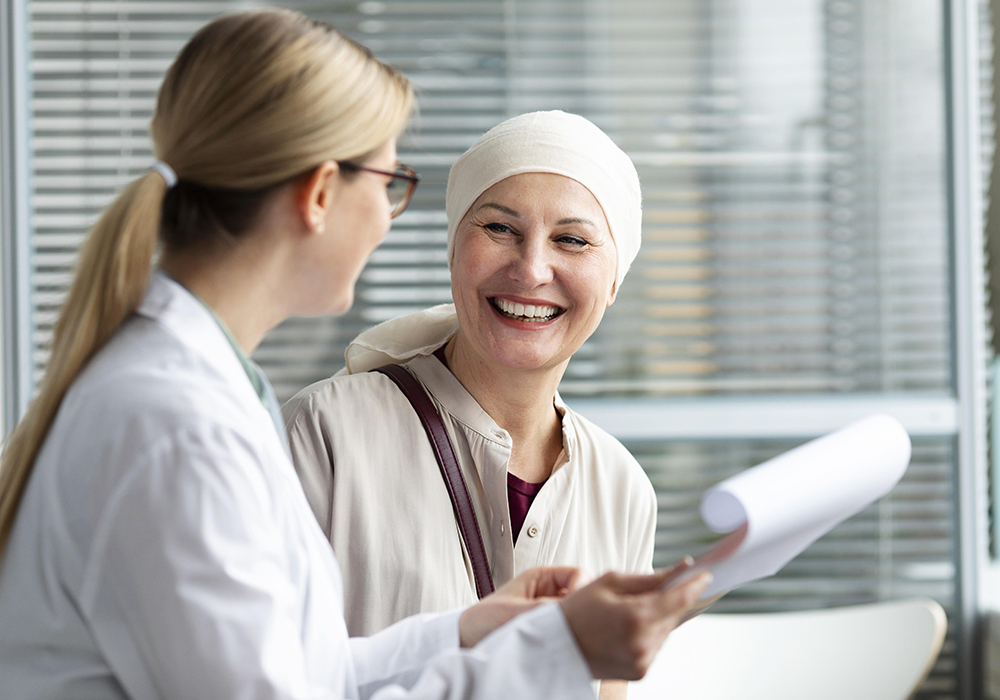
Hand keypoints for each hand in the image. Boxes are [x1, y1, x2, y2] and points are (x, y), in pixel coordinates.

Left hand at [459, 566, 586, 647]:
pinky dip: (568, 637)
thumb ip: (544, 608)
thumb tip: (572, 610)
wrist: (466, 641)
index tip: (577, 608)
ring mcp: (551, 612)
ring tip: (563, 637)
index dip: (583, 589)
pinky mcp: (550, 631)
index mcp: (542, 577)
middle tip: (574, 625)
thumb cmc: (482, 620)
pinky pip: (569, 631)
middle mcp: (549, 592)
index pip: (579, 574)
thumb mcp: (515, 611)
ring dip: (573, 624)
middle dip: (582, 609)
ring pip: (578, 614)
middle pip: (583, 594)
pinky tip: (560, 645)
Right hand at [559, 559, 712, 680]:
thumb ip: (650, 578)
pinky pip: (656, 645)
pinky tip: (629, 625)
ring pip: (667, 631)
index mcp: (636, 616)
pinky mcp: (640, 672)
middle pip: (675, 615)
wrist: (555, 646)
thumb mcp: (610, 583)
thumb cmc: (578, 609)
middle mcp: (643, 642)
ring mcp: (643, 660)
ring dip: (660, 617)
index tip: (706, 574)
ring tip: (634, 608)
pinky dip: (650, 633)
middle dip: (673, 599)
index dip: (696, 584)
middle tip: (665, 585)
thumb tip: (683, 568)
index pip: (680, 598)